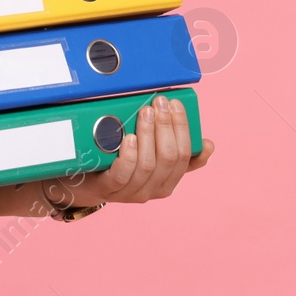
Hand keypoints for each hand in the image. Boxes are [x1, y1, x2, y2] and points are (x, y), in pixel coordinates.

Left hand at [59, 93, 213, 205]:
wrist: (87, 183)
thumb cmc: (122, 163)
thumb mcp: (151, 156)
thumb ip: (173, 149)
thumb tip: (208, 143)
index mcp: (169, 180)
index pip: (186, 155)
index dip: (183, 128)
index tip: (176, 104)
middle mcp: (154, 189)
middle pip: (169, 157)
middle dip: (166, 126)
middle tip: (159, 102)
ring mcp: (133, 192)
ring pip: (148, 164)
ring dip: (148, 134)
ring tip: (145, 112)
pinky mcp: (110, 190)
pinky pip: (124, 174)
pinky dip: (129, 155)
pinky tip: (129, 138)